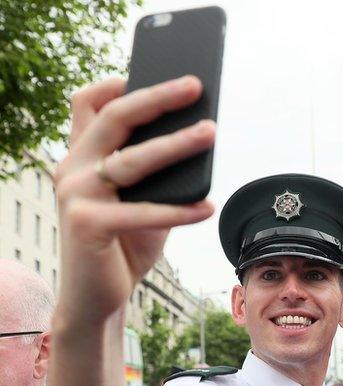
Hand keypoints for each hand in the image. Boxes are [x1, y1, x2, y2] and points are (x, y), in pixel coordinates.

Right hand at [53, 76, 215, 322]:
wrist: (100, 296)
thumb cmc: (126, 244)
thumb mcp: (146, 201)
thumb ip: (163, 174)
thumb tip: (202, 137)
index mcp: (82, 157)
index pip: (89, 104)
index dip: (118, 83)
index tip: (156, 71)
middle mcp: (71, 168)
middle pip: (114, 117)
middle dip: (157, 97)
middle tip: (196, 86)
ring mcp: (76, 195)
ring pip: (133, 159)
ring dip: (176, 144)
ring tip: (211, 133)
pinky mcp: (87, 225)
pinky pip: (143, 212)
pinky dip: (179, 210)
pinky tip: (207, 207)